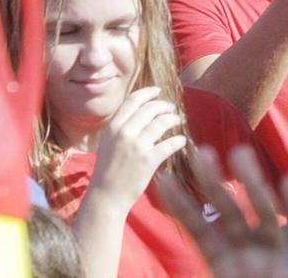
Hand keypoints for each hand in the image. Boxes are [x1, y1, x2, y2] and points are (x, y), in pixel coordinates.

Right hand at [88, 86, 188, 210]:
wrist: (106, 196)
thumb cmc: (107, 170)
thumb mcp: (107, 142)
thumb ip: (120, 127)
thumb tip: (140, 110)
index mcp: (112, 127)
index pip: (132, 100)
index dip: (148, 93)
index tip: (158, 91)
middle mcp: (124, 133)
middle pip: (150, 108)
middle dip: (164, 106)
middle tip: (171, 108)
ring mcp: (137, 146)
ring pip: (162, 123)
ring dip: (173, 119)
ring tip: (178, 120)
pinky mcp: (148, 160)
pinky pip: (169, 144)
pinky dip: (178, 140)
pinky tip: (181, 140)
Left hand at [158, 145, 287, 277]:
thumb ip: (198, 274)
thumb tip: (155, 276)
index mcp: (225, 264)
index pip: (198, 229)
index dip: (181, 206)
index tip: (164, 179)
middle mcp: (249, 253)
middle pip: (229, 213)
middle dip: (213, 183)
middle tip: (199, 151)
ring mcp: (276, 255)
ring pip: (262, 213)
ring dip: (252, 183)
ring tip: (239, 154)